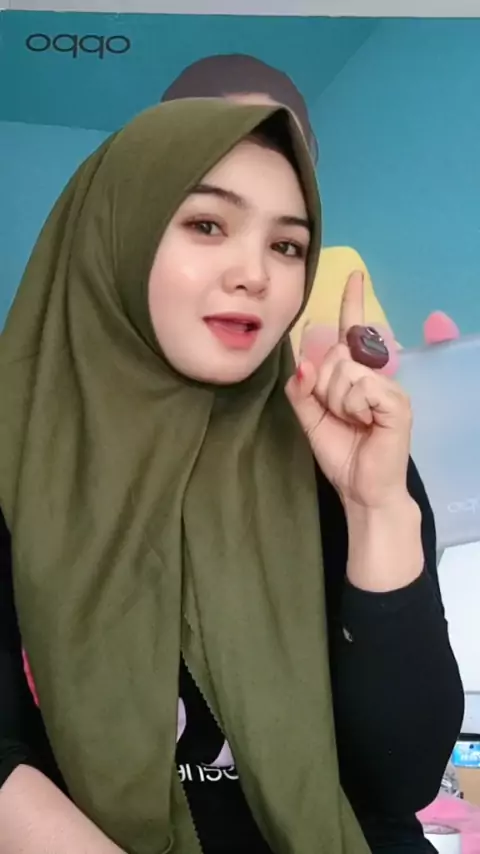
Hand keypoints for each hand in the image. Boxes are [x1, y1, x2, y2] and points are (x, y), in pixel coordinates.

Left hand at [285, 271, 412, 508]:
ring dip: (336, 402)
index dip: (352, 303)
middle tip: (338, 415)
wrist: (362, 489)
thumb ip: (301, 390)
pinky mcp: (396, 401)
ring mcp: (388, 387)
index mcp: (356, 376)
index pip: (351, 333)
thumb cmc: (341, 454)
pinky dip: (352, 408)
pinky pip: (360, 387)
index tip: (354, 276)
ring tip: (353, 423)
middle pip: (334, 355)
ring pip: (344, 371)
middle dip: (323, 387)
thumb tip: (302, 362)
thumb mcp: (310, 419)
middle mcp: (374, 375)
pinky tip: (365, 424)